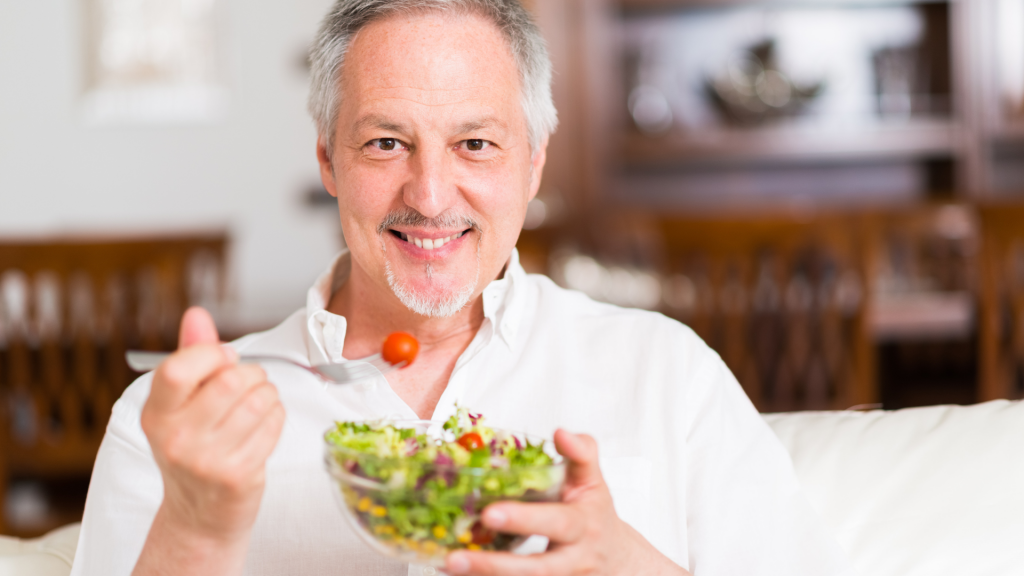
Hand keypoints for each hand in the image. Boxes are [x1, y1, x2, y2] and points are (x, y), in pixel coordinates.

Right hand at [133, 307, 284, 574]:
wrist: (199, 515)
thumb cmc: (194, 448)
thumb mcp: (181, 405)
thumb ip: (191, 356)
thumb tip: (196, 314)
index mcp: (156, 414)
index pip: (179, 369)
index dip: (211, 353)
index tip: (224, 358)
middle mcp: (175, 438)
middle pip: (230, 380)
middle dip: (251, 374)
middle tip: (249, 383)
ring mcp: (206, 460)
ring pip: (259, 399)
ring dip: (268, 394)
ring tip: (257, 404)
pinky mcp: (238, 475)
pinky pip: (273, 423)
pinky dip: (276, 417)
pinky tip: (264, 425)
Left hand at [445, 431, 688, 575]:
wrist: (617, 558)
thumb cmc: (595, 513)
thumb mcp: (593, 481)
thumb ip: (581, 453)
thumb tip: (561, 432)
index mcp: (583, 525)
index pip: (557, 522)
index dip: (525, 519)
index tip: (491, 512)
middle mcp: (573, 558)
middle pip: (538, 569)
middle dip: (498, 564)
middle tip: (458, 556)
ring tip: (450, 564)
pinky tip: (456, 572)